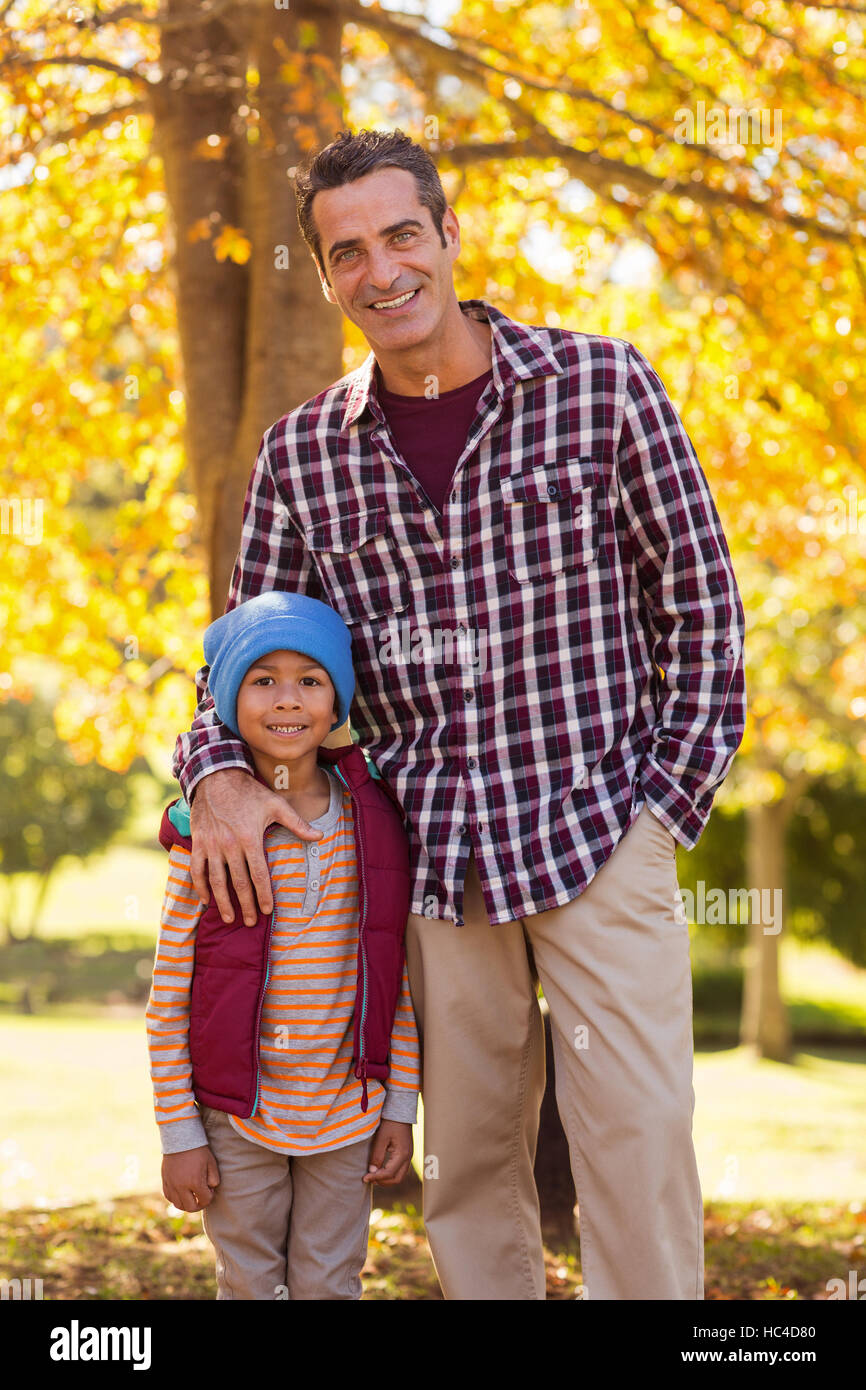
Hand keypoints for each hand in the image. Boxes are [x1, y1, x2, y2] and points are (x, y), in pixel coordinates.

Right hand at [162, 1145, 220, 1211]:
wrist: (180, 1139)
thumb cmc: (198, 1151)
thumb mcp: (211, 1162)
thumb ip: (214, 1179)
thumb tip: (211, 1189)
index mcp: (195, 1182)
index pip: (204, 1200)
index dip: (210, 1197)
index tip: (210, 1190)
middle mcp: (181, 1187)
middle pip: (190, 1207)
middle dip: (199, 1205)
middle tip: (202, 1197)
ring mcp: (172, 1185)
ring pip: (178, 1205)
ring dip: (187, 1204)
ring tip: (192, 1196)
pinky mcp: (165, 1182)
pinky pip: (169, 1197)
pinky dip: (176, 1198)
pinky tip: (182, 1192)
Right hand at [189, 767, 322, 924]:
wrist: (216, 777)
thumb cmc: (250, 791)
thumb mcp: (276, 805)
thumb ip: (297, 823)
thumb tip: (320, 836)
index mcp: (250, 838)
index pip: (258, 874)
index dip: (263, 895)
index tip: (267, 911)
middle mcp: (229, 845)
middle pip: (238, 883)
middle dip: (245, 905)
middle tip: (251, 922)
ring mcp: (211, 845)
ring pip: (216, 881)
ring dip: (222, 902)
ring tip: (229, 918)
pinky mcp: (198, 843)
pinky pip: (197, 870)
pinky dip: (200, 887)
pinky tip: (207, 900)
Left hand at [363, 1120, 413, 1186]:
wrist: (400, 1111)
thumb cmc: (390, 1122)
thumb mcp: (381, 1138)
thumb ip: (377, 1155)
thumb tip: (372, 1172)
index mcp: (402, 1154)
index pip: (389, 1173)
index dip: (376, 1177)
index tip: (364, 1178)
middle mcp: (408, 1157)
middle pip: (397, 1179)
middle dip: (382, 1182)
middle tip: (369, 1179)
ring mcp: (409, 1156)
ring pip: (399, 1176)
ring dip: (386, 1179)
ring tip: (373, 1175)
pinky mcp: (406, 1154)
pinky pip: (400, 1169)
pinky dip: (390, 1173)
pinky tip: (380, 1169)